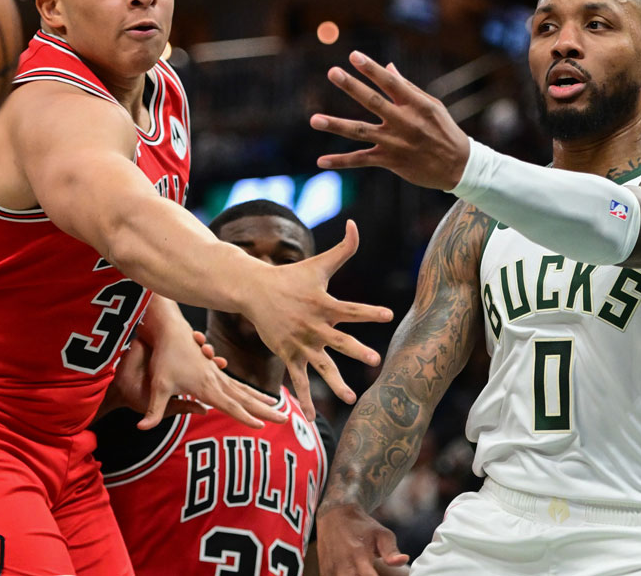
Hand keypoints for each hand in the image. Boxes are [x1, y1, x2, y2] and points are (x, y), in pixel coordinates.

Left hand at [111, 331, 283, 429]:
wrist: (171, 329)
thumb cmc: (165, 357)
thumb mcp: (157, 385)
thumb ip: (153, 410)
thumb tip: (141, 428)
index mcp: (207, 387)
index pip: (230, 406)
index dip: (245, 417)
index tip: (261, 426)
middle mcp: (217, 381)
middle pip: (246, 399)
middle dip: (266, 411)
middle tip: (286, 419)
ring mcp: (219, 375)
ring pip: (245, 391)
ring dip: (263, 401)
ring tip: (280, 409)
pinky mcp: (216, 371)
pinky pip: (239, 385)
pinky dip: (252, 393)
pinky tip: (262, 398)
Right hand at [246, 219, 392, 419]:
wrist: (254, 291)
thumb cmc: (291, 277)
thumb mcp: (319, 263)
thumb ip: (344, 248)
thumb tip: (355, 223)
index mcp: (324, 304)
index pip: (351, 309)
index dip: (369, 311)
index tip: (387, 315)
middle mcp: (314, 326)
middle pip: (338, 340)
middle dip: (356, 350)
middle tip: (375, 360)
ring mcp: (300, 343)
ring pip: (321, 366)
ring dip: (335, 383)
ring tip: (351, 397)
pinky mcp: (288, 355)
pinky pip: (298, 380)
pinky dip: (304, 399)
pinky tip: (313, 418)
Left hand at [311, 51, 470, 190]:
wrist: (458, 166)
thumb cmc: (443, 130)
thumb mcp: (432, 105)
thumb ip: (407, 87)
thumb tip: (388, 67)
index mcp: (416, 104)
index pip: (391, 82)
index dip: (372, 69)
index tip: (354, 55)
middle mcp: (404, 122)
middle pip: (373, 102)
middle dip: (352, 86)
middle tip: (332, 72)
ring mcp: (395, 142)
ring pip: (360, 131)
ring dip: (336, 125)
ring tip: (314, 120)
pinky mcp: (390, 161)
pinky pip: (361, 160)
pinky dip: (340, 161)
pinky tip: (320, 161)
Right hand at [317, 502, 408, 575]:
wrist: (334, 515)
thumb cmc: (362, 526)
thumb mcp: (381, 534)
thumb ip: (391, 551)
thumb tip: (404, 560)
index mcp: (359, 556)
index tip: (380, 575)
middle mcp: (343, 565)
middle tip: (373, 571)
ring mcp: (331, 569)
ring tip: (363, 570)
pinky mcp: (325, 571)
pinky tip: (353, 571)